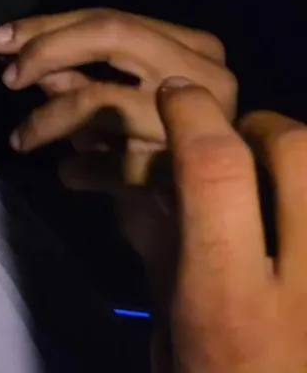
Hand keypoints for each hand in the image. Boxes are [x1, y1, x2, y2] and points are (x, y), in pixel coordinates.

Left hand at [0, 9, 236, 185]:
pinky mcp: (184, 171)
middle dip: (46, 49)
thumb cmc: (145, 158)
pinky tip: (70, 173)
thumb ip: (70, 73)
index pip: (113, 18)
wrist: (190, 230)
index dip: (48, 26)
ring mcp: (198, 122)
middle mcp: (208, 76)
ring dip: (48, 118)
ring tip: (21, 139)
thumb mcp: (106, 106)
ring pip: (102, 95)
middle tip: (7, 76)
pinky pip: (108, 161)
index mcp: (197, 49)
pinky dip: (80, 167)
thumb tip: (14, 47)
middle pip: (112, 34)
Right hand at [158, 81, 306, 372]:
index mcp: (231, 303)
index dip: (191, 115)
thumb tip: (150, 187)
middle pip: (298, 154)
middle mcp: (303, 287)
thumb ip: (170, 264)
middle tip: (239, 138)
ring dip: (303, 161)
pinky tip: (297, 222)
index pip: (215, 170)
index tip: (176, 97)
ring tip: (280, 177)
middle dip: (265, 127)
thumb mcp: (173, 344)